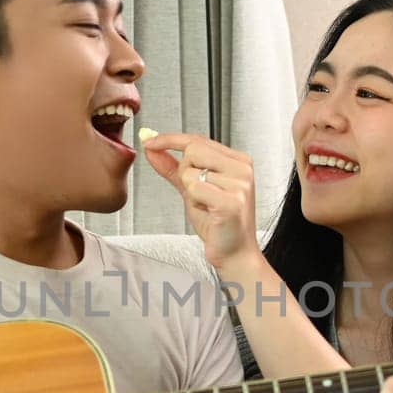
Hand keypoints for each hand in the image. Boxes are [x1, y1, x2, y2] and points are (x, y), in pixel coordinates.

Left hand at [142, 132, 260, 274]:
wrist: (235, 254)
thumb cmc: (219, 225)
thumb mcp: (193, 190)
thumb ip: (173, 168)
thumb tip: (153, 150)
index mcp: (238, 161)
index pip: (198, 139)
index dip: (170, 139)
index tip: (151, 140)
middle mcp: (242, 169)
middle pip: (194, 150)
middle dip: (184, 171)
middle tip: (196, 193)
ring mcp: (239, 184)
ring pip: (191, 172)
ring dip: (190, 192)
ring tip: (206, 206)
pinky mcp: (231, 201)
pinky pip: (195, 189)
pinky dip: (194, 202)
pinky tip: (209, 212)